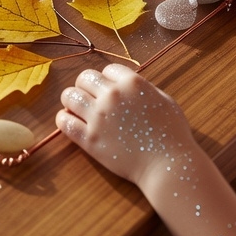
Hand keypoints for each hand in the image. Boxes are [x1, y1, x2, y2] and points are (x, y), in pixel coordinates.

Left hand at [56, 63, 195, 190]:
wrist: (168, 165)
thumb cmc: (172, 134)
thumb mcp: (164, 100)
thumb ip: (143, 88)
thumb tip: (127, 85)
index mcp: (132, 83)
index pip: (107, 69)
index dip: (108, 79)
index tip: (110, 89)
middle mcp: (112, 95)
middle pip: (85, 77)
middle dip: (86, 85)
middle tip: (90, 96)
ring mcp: (98, 117)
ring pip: (69, 96)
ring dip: (71, 99)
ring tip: (76, 107)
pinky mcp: (89, 139)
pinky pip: (64, 122)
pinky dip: (63, 119)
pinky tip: (68, 120)